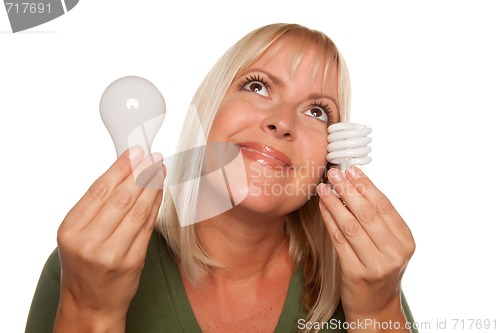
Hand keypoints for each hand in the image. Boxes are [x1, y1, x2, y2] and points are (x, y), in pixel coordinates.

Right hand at [55, 147, 164, 330]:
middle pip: (121, 197)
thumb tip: (123, 171)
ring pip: (138, 210)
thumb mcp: (77, 234)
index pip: (99, 189)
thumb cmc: (84, 264)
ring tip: (160, 170)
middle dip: (140, 172)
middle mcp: (89, 241)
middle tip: (152, 157)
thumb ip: (96, 206)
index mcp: (71, 230)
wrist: (91, 303)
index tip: (134, 152)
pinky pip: (148, 226)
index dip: (120, 167)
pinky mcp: (133, 261)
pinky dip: (155, 205)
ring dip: (152, 186)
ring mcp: (112, 253)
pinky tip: (159, 192)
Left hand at [317, 166, 414, 323]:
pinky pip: (338, 240)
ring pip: (350, 226)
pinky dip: (329, 220)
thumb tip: (356, 184)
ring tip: (323, 188)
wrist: (376, 306)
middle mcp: (394, 253)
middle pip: (367, 214)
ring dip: (334, 203)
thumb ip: (379, 220)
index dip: (366, 185)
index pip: (384, 206)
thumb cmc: (381, 269)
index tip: (351, 170)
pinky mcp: (355, 273)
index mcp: (406, 241)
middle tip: (334, 174)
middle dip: (348, 190)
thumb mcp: (390, 245)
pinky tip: (322, 208)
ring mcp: (375, 265)